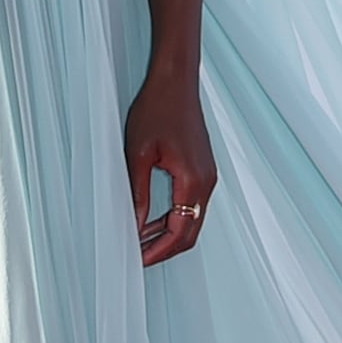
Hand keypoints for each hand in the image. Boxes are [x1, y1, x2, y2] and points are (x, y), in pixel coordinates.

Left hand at [127, 66, 216, 265]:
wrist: (176, 82)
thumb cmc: (158, 109)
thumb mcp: (137, 154)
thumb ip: (138, 193)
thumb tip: (134, 225)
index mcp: (193, 181)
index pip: (180, 233)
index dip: (158, 251)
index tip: (137, 260)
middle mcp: (206, 182)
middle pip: (190, 232)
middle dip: (164, 249)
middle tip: (137, 257)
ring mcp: (207, 176)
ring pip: (191, 220)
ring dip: (168, 235)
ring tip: (139, 241)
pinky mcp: (202, 170)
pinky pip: (191, 205)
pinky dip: (173, 219)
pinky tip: (150, 219)